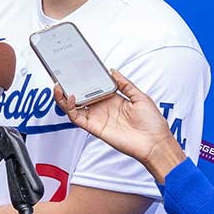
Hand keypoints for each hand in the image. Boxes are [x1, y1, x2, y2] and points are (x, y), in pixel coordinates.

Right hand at [53, 70, 184, 181]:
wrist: (154, 142)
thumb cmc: (152, 123)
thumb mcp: (140, 97)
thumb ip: (125, 84)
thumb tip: (112, 71)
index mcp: (112, 100)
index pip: (92, 88)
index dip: (84, 80)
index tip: (77, 70)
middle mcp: (102, 109)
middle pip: (79, 97)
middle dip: (68, 88)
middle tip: (61, 77)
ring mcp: (96, 118)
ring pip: (73, 108)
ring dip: (63, 98)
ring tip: (59, 86)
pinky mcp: (94, 127)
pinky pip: (76, 118)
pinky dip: (69, 109)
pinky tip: (70, 98)